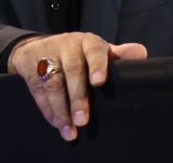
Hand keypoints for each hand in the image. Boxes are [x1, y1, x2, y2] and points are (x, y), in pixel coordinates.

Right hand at [8, 32, 147, 140]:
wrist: (39, 46)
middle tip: (83, 120)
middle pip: (72, 70)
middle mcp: (67, 46)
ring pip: (53, 83)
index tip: (99, 82)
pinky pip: (38, 90)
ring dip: (61, 109)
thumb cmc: (78, 53)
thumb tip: (141, 53)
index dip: (97, 65)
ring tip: (70, 130)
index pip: (94, 50)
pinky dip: (47, 108)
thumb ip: (118, 55)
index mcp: (88, 42)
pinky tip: (56, 122)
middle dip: (77, 97)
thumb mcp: (97, 50)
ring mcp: (47, 55)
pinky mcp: (30, 67)